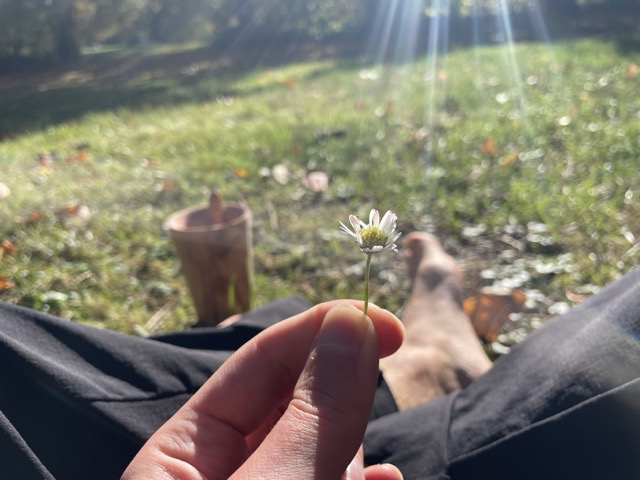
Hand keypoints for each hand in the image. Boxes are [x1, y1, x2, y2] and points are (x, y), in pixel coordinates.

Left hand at [122, 301, 404, 479]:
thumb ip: (309, 418)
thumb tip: (350, 323)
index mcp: (180, 458)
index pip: (256, 364)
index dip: (319, 329)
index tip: (384, 321)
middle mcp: (220, 474)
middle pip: (292, 401)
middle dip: (340, 384)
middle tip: (383, 371)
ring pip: (317, 445)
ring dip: (352, 444)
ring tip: (365, 472)